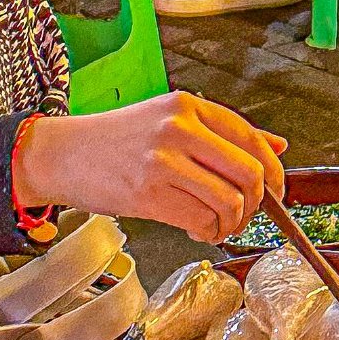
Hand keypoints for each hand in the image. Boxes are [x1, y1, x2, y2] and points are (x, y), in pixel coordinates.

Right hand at [15, 93, 285, 241]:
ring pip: (230, 201)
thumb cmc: (115, 141)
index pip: (251, 138)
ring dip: (231, 223)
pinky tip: (198, 231)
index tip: (277, 192)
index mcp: (188, 105)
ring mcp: (163, 161)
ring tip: (217, 226)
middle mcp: (179, 128)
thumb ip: (222, 133)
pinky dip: (209, 233)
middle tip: (244, 214)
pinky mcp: (147, 194)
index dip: (274, 171)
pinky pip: (201, 221)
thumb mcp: (168, 120)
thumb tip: (277, 147)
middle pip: (249, 173)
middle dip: (257, 203)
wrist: (61, 154)